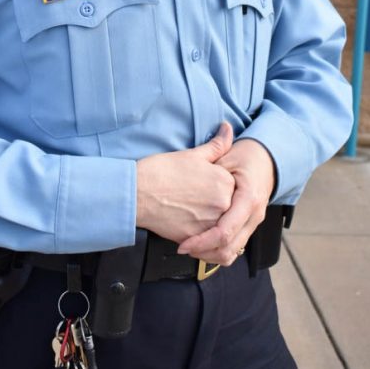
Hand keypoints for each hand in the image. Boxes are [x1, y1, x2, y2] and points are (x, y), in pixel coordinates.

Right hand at [136, 122, 235, 243]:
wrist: (136, 192)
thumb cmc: (161, 171)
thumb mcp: (192, 154)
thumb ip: (216, 144)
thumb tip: (228, 128)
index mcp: (225, 182)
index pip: (232, 186)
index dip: (217, 185)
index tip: (202, 184)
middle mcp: (222, 204)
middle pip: (227, 206)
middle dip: (214, 204)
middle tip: (193, 197)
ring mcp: (210, 223)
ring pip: (218, 225)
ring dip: (208, 220)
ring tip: (188, 210)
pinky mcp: (196, 239)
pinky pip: (206, 240)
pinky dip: (199, 235)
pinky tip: (184, 222)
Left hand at [177, 137, 275, 264]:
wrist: (267, 161)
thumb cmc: (246, 157)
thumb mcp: (228, 156)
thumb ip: (211, 163)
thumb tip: (193, 158)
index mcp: (249, 199)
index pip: (225, 231)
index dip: (202, 242)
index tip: (183, 244)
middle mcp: (254, 215)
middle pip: (229, 248)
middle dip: (203, 253)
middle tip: (182, 248)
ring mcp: (254, 223)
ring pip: (233, 253)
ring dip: (210, 255)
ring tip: (190, 248)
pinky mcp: (249, 226)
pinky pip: (235, 248)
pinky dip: (218, 251)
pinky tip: (202, 245)